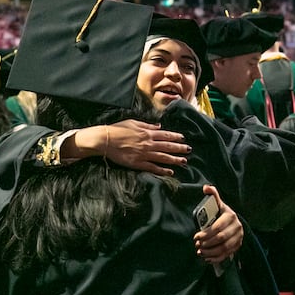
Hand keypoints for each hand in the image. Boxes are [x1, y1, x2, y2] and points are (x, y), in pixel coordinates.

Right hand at [76, 119, 190, 175]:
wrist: (105, 139)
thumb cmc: (117, 129)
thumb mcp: (134, 122)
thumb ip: (148, 125)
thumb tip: (159, 126)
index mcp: (147, 133)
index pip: (165, 135)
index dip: (175, 137)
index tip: (183, 138)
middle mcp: (148, 143)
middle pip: (167, 146)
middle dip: (179, 148)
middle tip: (189, 150)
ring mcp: (144, 154)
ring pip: (163, 157)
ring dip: (174, 160)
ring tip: (184, 161)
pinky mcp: (138, 163)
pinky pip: (152, 167)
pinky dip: (162, 170)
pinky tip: (170, 172)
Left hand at [194, 185, 242, 262]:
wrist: (233, 222)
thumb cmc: (222, 214)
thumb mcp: (218, 204)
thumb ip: (213, 195)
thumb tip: (205, 187)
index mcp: (230, 216)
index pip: (218, 227)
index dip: (206, 234)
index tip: (196, 237)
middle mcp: (237, 227)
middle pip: (221, 238)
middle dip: (207, 243)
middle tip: (197, 245)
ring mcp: (239, 237)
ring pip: (224, 248)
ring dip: (210, 252)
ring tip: (200, 251)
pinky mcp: (237, 246)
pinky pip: (227, 254)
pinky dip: (216, 258)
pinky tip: (207, 258)